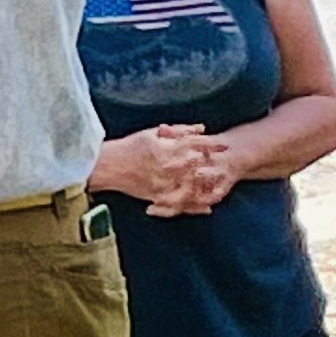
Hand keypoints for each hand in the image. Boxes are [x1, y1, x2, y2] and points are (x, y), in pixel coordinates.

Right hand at [103, 124, 230, 217]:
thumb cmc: (129, 147)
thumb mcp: (152, 133)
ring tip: (219, 186)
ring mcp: (164, 184)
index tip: (224, 146)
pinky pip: (180, 204)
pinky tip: (207, 207)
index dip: (212, 146)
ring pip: (193, 188)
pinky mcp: (158, 197)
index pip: (196, 145)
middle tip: (227, 166)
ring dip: (207, 188)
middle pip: (198, 168)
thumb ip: (178, 131)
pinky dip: (195, 207)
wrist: (108, 167)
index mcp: (167, 148)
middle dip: (214, 167)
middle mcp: (168, 167)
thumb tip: (201, 128)